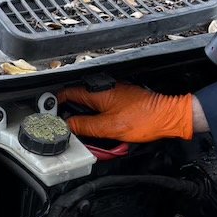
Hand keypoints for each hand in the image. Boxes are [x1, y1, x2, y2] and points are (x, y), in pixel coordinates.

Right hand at [59, 84, 195, 142]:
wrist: (168, 116)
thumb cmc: (145, 119)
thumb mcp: (109, 127)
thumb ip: (86, 126)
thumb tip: (68, 126)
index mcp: (99, 92)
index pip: (69, 92)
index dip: (56, 102)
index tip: (48, 111)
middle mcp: (106, 88)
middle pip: (78, 98)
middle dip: (69, 111)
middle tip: (62, 125)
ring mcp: (115, 93)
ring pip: (90, 103)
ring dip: (82, 114)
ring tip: (78, 128)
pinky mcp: (122, 99)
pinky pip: (101, 106)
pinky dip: (95, 115)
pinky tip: (96, 126)